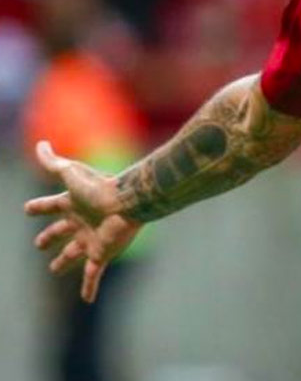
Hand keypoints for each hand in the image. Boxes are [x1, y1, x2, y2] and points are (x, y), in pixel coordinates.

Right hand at [23, 141, 142, 302]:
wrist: (129, 202)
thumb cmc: (100, 186)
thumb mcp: (71, 173)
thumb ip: (53, 161)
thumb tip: (40, 144)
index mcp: (73, 203)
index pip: (50, 206)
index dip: (38, 208)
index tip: (28, 209)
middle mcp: (81, 222)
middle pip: (60, 232)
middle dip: (49, 238)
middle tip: (39, 244)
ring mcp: (91, 240)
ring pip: (73, 254)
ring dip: (64, 262)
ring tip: (55, 269)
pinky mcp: (102, 254)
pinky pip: (93, 275)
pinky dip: (89, 288)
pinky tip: (87, 299)